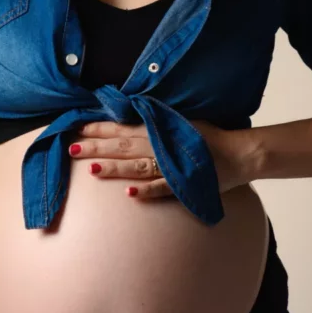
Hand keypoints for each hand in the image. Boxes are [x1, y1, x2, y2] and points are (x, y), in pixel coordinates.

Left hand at [68, 119, 252, 201]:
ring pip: (139, 166)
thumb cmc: (207, 136)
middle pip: (124, 146)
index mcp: (160, 128)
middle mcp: (163, 145)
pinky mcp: (184, 184)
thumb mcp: (178, 121)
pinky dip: (147, 191)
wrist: (240, 153)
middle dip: (97, 146)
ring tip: (93, 169)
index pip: (123, 127)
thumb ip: (153, 121)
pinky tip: (129, 194)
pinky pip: (163, 188)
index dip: (100, 127)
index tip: (77, 127)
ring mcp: (173, 166)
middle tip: (71, 147)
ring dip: (117, 167)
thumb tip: (124, 117)